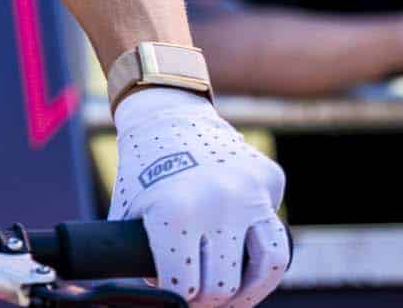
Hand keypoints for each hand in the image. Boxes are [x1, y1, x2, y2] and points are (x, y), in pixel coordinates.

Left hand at [108, 88, 289, 307]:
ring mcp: (250, 190)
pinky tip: (247, 265)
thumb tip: (155, 302)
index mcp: (174, 212)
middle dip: (206, 300)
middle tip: (198, 298)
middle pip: (221, 287)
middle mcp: (217, 202)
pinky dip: (262, 253)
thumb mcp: (128, 214)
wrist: (168, 114)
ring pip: (265, 270)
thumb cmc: (143, 172)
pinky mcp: (270, 178)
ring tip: (231, 300)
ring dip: (247, 294)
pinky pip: (274, 231)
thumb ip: (137, 260)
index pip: (184, 288)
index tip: (174, 298)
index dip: (176, 300)